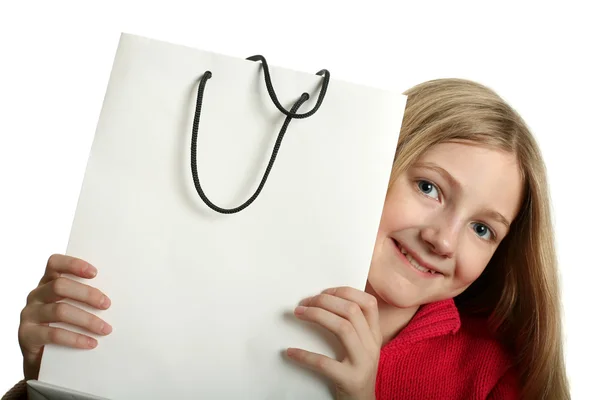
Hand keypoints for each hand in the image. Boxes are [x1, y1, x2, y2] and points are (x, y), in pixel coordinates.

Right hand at [18, 254, 111, 379]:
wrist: (42, 358)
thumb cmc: (64, 325)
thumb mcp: (72, 307)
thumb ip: (84, 297)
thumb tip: (112, 297)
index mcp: (47, 282)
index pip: (55, 263)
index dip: (73, 264)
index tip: (95, 273)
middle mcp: (36, 295)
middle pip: (59, 286)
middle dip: (87, 294)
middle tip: (107, 304)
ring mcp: (29, 314)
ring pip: (60, 311)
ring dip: (87, 320)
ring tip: (105, 329)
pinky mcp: (27, 335)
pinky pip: (54, 334)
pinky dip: (76, 339)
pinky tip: (91, 343)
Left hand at [287, 286, 381, 399]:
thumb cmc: (354, 371)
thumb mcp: (361, 347)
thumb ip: (352, 327)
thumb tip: (322, 301)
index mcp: (374, 335)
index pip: (368, 302)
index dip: (345, 292)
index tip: (324, 292)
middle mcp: (372, 346)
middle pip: (352, 310)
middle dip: (325, 301)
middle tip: (304, 302)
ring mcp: (363, 363)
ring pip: (343, 328)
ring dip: (317, 316)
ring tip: (298, 313)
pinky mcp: (350, 380)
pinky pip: (325, 363)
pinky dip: (305, 355)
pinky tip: (290, 351)